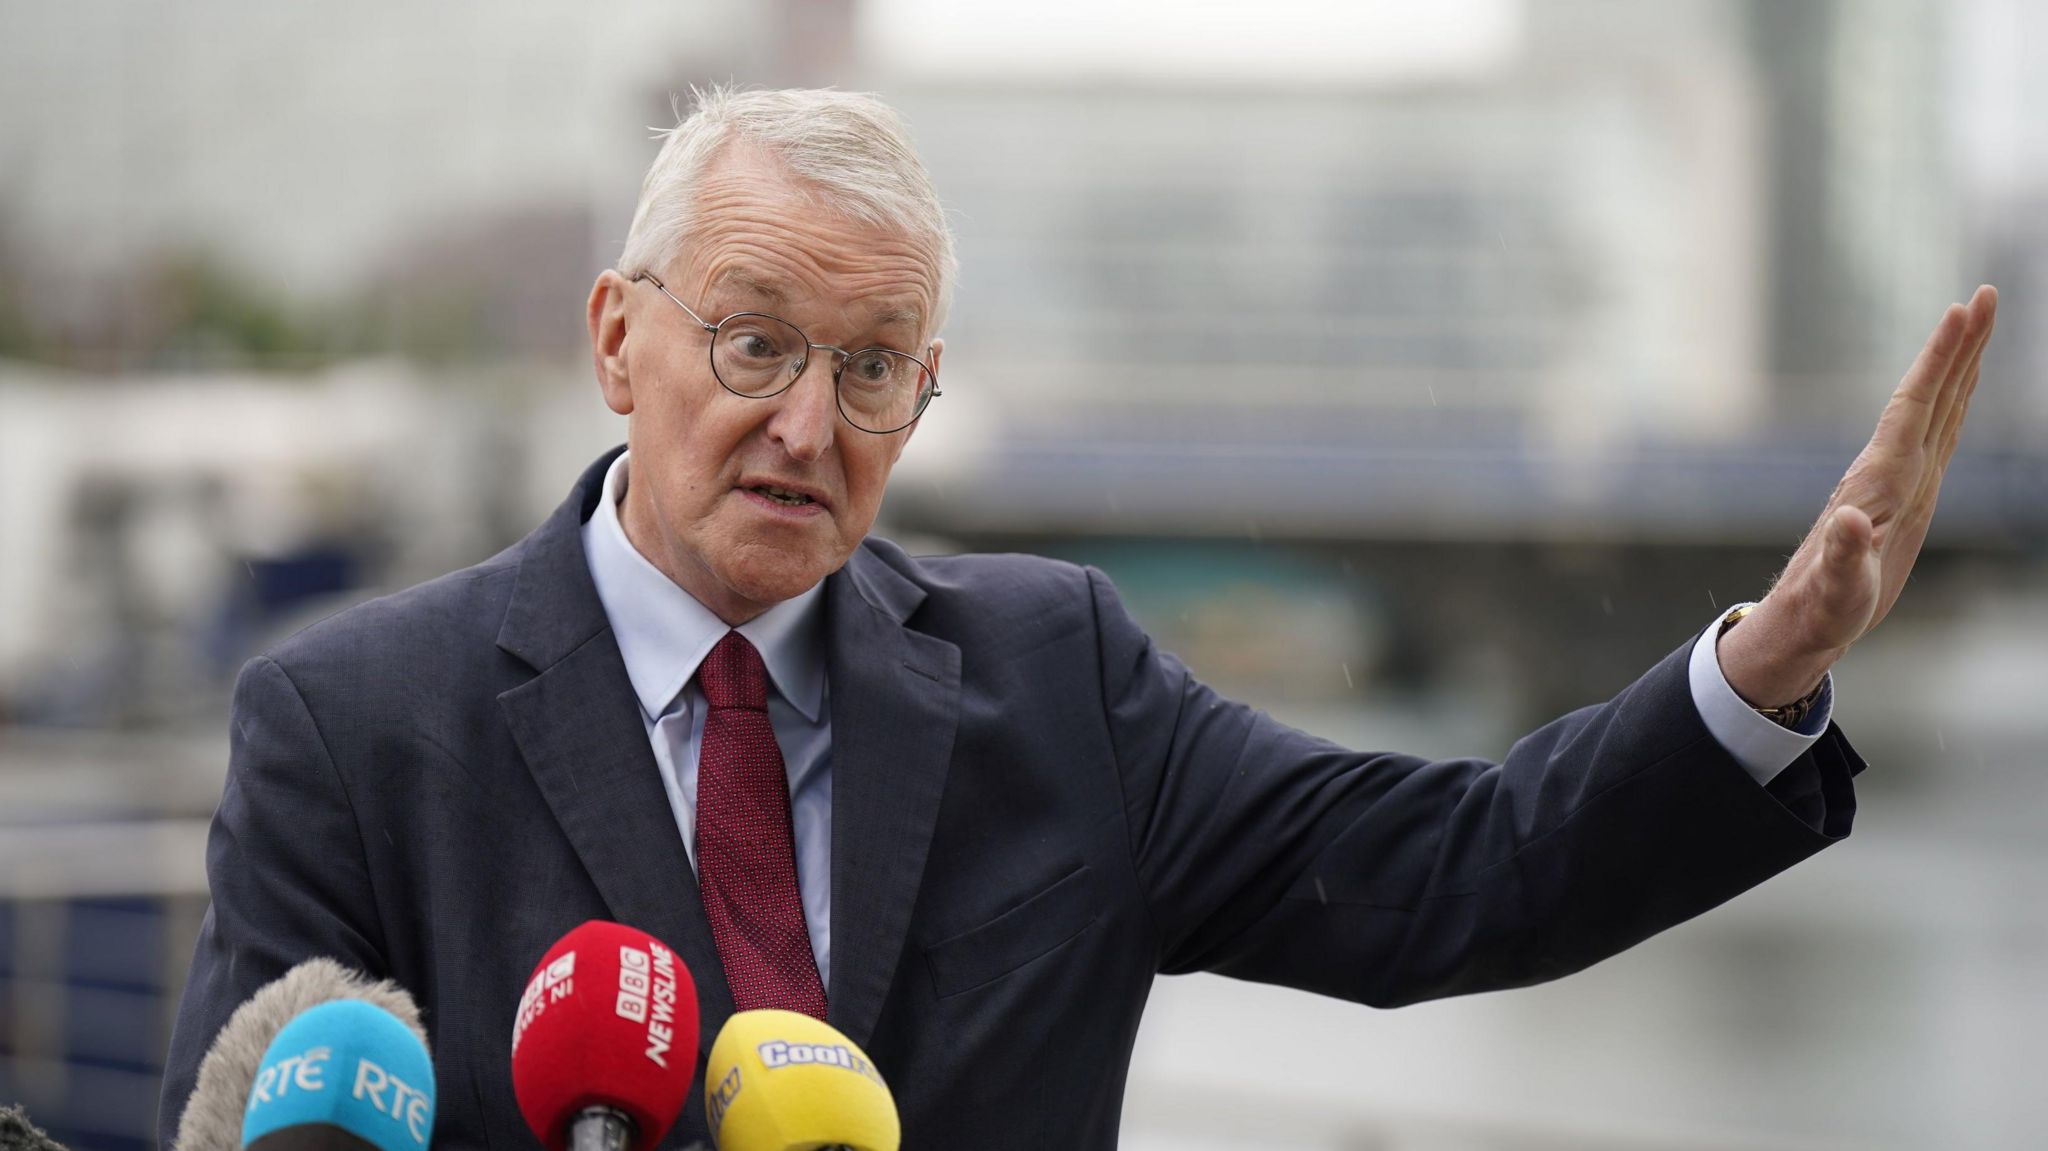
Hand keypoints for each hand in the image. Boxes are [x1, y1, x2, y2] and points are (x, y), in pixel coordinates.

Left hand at [1719, 285, 1998, 707]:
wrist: (1803, 620)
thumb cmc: (1821, 608)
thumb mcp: (1836, 588)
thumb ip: (1841, 557)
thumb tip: (1846, 523)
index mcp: (1880, 482)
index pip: (1914, 407)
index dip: (1938, 360)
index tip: (1960, 312)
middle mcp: (1888, 469)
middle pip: (1930, 395)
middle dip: (1957, 346)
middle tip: (1984, 295)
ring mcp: (1897, 479)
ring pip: (1937, 409)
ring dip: (1959, 365)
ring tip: (1979, 319)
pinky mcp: (1905, 495)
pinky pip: (1937, 435)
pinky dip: (1954, 403)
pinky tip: (1962, 386)